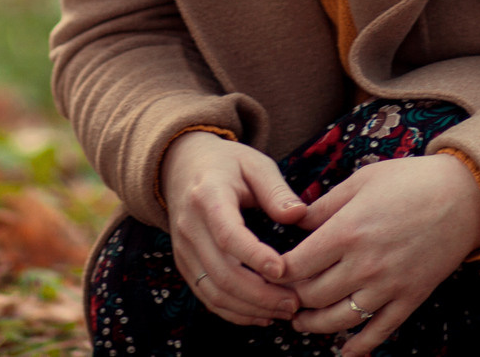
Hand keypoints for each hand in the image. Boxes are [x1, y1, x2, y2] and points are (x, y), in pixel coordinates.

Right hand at [161, 131, 308, 325]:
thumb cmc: (226, 164)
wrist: (181, 166)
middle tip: (294, 302)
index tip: (283, 270)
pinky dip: (234, 312)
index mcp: (207, 196)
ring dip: (250, 308)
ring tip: (284, 311)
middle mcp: (189, 227)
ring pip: (214, 291)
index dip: (255, 256)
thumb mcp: (254, 164)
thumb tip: (298, 216)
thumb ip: (276, 190)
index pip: (228, 234)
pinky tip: (262, 315)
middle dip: (260, 294)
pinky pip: (207, 296)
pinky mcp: (184, 265)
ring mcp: (183, 249)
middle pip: (222, 272)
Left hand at [282, 153, 479, 355]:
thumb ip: (324, 205)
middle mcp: (364, 264)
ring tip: (302, 322)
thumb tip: (293, 223)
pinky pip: (379, 332)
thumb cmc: (410, 181)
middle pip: (313, 296)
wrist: (464, 196)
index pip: (297, 265)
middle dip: (292, 300)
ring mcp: (388, 286)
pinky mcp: (410, 298)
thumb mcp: (360, 181)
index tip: (271, 272)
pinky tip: (345, 351)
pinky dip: (358, 347)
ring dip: (314, 326)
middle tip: (282, 299)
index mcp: (347, 231)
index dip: (279, 273)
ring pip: (339, 320)